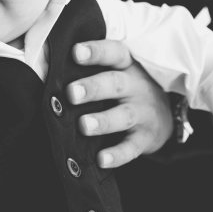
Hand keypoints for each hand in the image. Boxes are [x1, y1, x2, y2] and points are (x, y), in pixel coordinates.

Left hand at [67, 40, 172, 167]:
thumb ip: (90, 69)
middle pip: (116, 84)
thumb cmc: (128, 89)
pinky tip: (101, 160)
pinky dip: (117, 155)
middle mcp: (137, 87)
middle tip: (72, 93)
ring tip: (83, 125)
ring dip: (103, 121)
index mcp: (127, 66)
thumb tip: (45, 63)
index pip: (114, 53)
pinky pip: (132, 148)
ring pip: (123, 116)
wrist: (167, 115)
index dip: (96, 51)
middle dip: (93, 88)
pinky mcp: (145, 139)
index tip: (76, 52)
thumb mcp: (117, 72)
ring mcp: (144, 113)